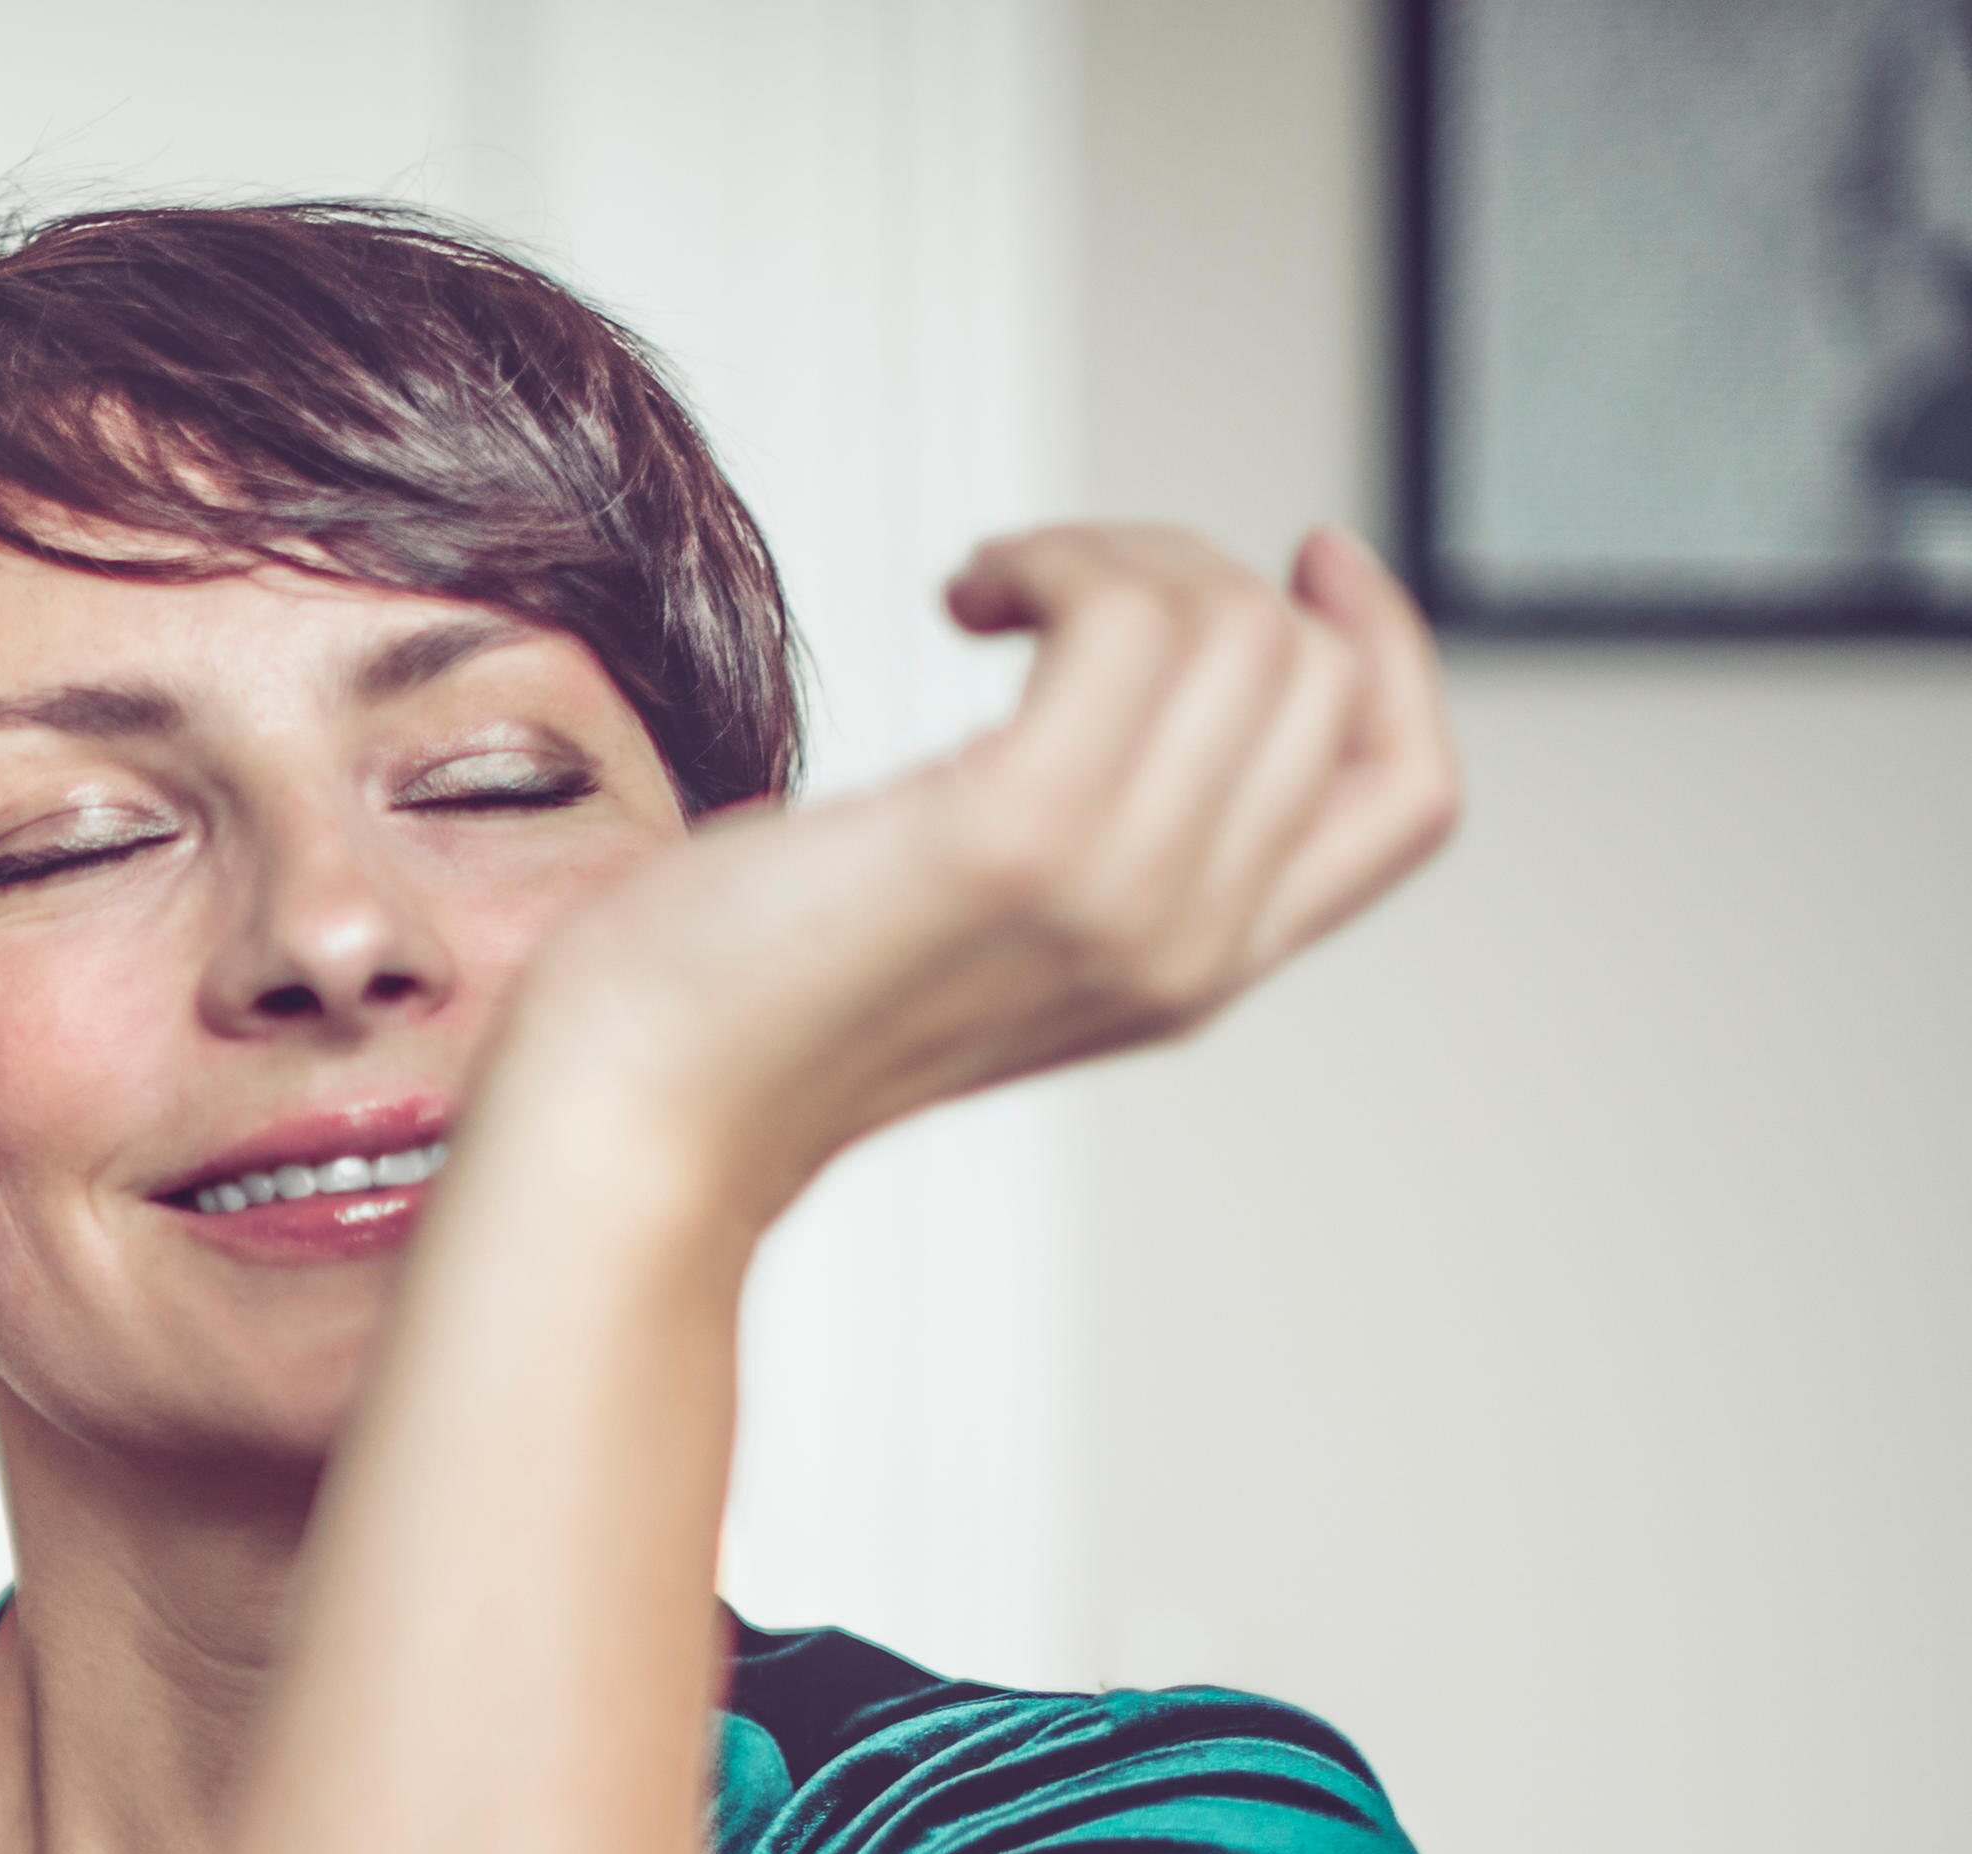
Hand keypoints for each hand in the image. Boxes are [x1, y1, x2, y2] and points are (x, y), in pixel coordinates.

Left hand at [487, 522, 1461, 1230]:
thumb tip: (1136, 665)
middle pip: (1315, 678)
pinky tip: (959, 596)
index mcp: (1193, 972)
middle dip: (1193, 573)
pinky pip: (1123, 618)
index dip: (1386, 650)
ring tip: (990, 589)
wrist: (637, 1111)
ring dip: (1109, 551)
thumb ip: (1092, 842)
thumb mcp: (975, 925)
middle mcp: (1185, 947)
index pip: (1406, 797)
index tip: (1301, 554)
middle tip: (1043, 587)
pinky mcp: (1013, 838)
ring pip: (1235, 628)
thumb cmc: (749, 1005)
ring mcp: (1112, 895)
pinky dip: (1049, 558)